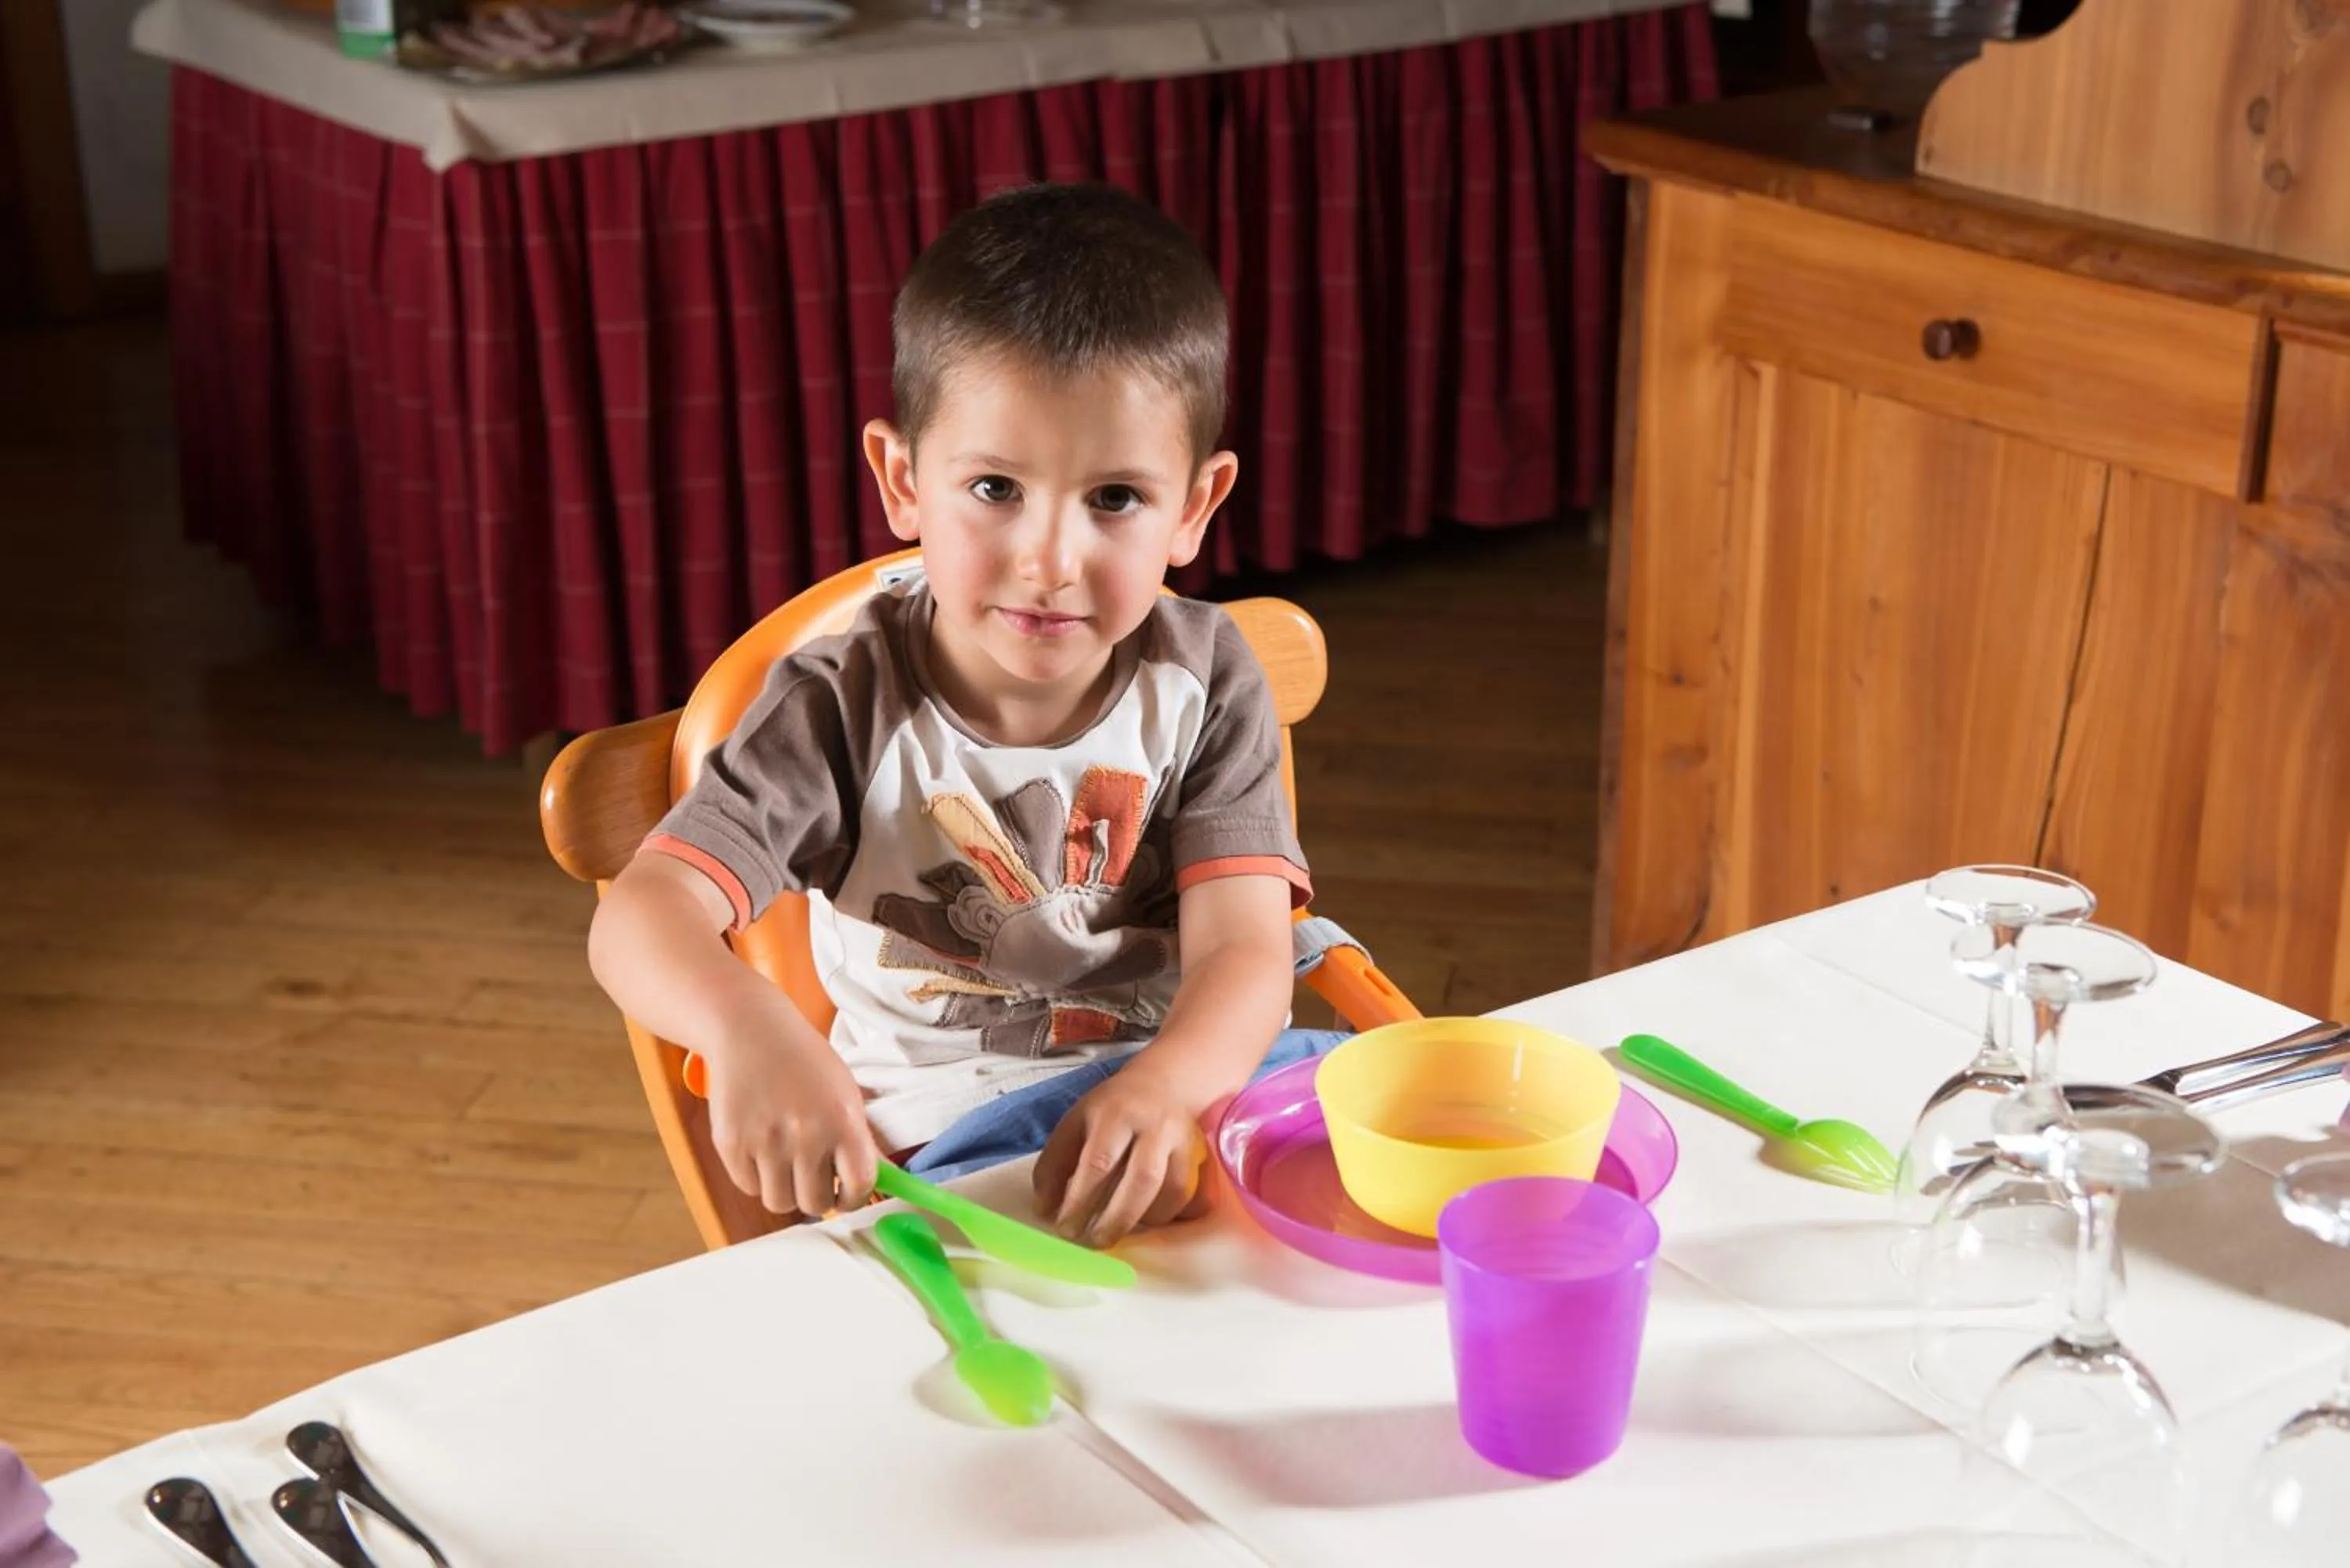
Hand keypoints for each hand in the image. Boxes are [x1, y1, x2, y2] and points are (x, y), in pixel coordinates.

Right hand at [704, 1029, 879, 1218]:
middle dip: (817, 1197)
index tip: (845, 1195)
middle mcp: (806, 1135)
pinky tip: (760, 1148)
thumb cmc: (804, 1062)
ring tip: (785, 1163)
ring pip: (779, 1202)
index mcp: (843, 1121)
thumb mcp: (845, 1092)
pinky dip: (756, 1176)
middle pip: (815, 1204)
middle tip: (812, 1178)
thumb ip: (862, 1139)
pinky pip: (748, 1187)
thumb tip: (886, 1179)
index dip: (853, 1198)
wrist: (751, 1031)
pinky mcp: (731, 1144)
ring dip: (785, 1190)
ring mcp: (765, 1142)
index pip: (859, 1185)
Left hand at [1033, 1059, 1210, 1246]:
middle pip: (1142, 1180)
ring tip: (1119, 1231)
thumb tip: (1046, 1210)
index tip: (1064, 1228)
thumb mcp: (1075, 1123)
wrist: (1161, 1084)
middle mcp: (1154, 1125)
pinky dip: (1169, 1215)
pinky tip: (1147, 1219)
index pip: (1099, 1163)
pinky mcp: (1200, 1157)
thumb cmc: (1110, 1111)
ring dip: (1145, 1220)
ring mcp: (1183, 1141)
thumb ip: (1056, 1164)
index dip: (1080, 1201)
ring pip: (1173, 1190)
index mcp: (1115, 1113)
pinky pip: (1192, 1196)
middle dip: (1116, 1219)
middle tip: (1094, 1242)